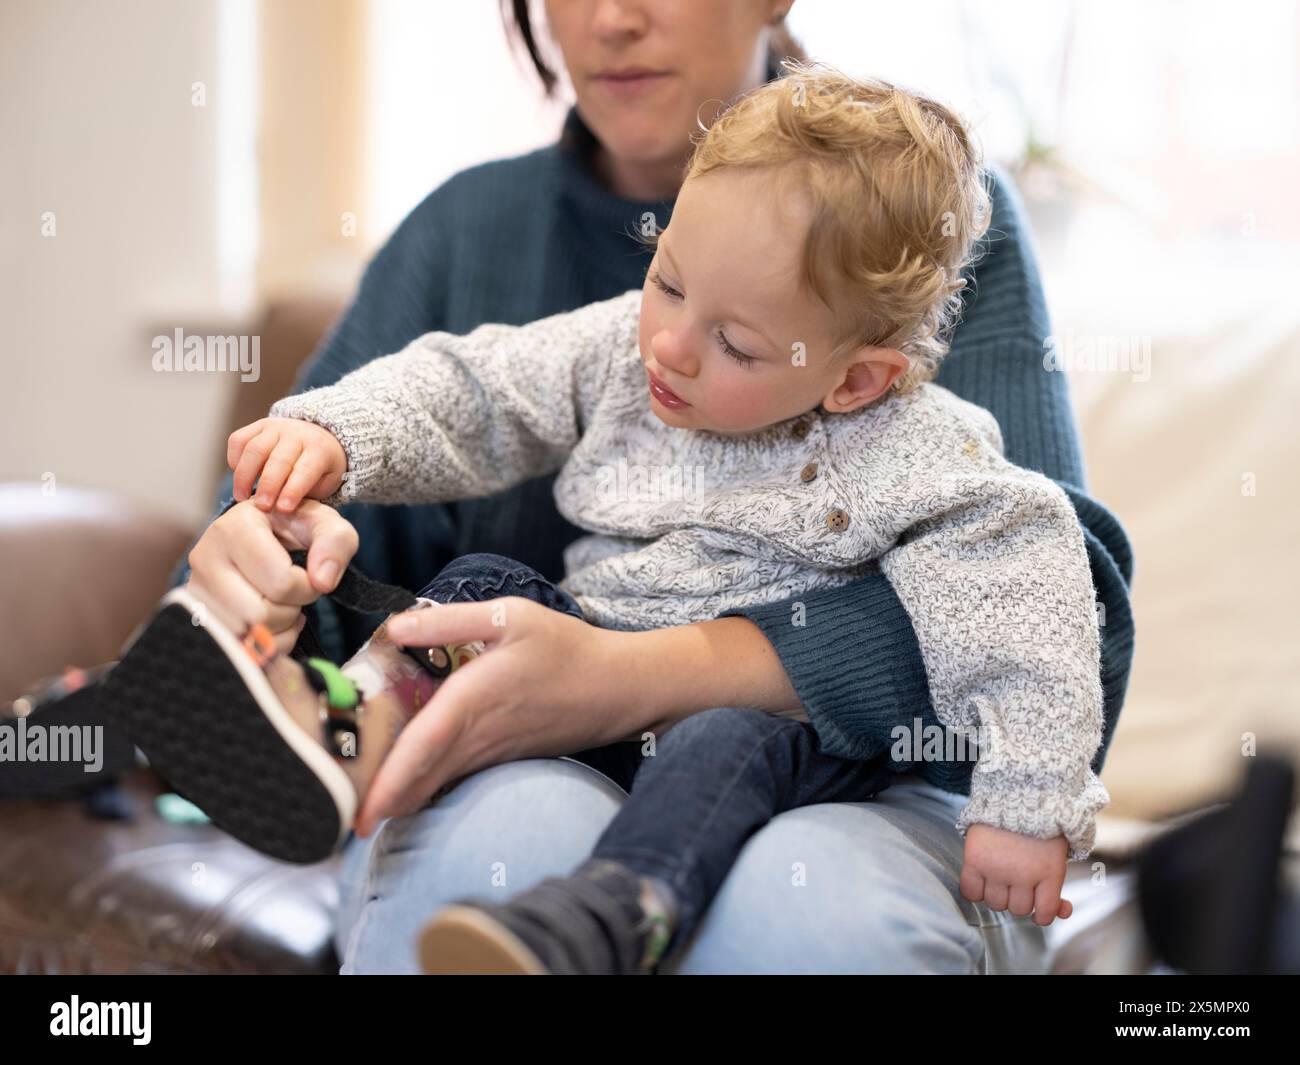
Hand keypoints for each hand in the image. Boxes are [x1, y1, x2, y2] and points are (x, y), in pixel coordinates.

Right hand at [186, 499, 358, 653]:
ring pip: (246, 636)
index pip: (282, 583)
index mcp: (235, 528)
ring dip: (279, 628)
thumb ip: (335, 543)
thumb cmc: (293, 527)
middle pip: (259, 615)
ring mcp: (195, 589)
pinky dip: (267, 644)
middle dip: (291, 611)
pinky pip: (239, 649)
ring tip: (283, 604)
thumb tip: (323, 582)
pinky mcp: (196, 615)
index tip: (310, 577)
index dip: (308, 588)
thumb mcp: (324, 523)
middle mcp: (205, 557)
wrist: (262, 533)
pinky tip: (273, 622)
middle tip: (295, 595)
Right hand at [228, 417, 347, 512]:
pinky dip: (234, 459)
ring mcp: (276, 427)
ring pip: (254, 449)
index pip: (305, 470)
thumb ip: (305, 493)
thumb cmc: (319, 468)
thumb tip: (279, 509)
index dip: (293, 490)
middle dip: (268, 485)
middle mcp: (297, 434)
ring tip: (241, 497)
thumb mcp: (324, 482)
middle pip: (278, 459)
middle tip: (261, 506)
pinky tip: (238, 476)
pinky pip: (239, 439)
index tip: (283, 509)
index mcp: (319, 449)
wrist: (318, 436)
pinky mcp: (257, 425)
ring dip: (244, 476)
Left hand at [350, 597, 640, 836]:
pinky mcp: (503, 758)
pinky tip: (406, 792)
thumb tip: (395, 625)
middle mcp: (479, 735)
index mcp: (473, 699)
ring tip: (361, 812)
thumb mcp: (509, 617)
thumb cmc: (564, 647)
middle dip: (381, 804)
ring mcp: (492, 752)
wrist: (617, 687)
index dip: (390, 780)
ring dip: (399, 801)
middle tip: (340, 823)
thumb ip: (449, 621)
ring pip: (436, 783)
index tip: (361, 809)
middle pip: (420, 778)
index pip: (422, 746)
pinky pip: (455, 777)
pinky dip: (426, 788)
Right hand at [958, 823, 1072, 925]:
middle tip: (1018, 879)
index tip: (1038, 906)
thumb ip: (1057, 886)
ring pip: (995, 903)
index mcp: (1050, 871)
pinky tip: (982, 878)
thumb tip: (1064, 911)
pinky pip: (970, 892)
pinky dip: (975, 890)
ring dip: (998, 894)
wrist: (1014, 793)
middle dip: (1018, 898)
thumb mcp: (1056, 856)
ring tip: (999, 875)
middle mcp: (1024, 873)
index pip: (1044, 913)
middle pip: (1018, 909)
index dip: (1041, 914)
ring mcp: (997, 867)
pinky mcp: (975, 859)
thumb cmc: (1039, 828)